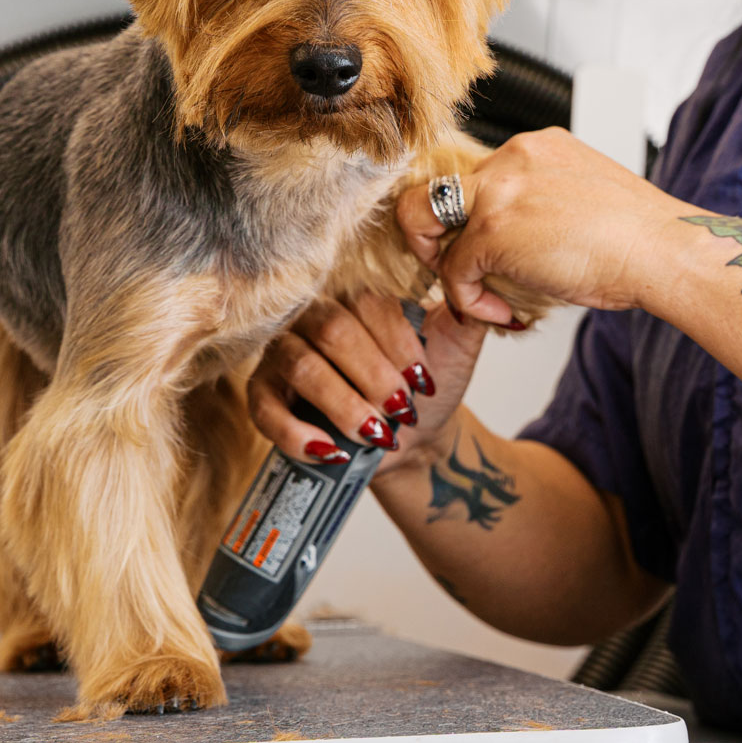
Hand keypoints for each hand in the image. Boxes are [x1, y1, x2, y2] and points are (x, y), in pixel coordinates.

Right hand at [248, 294, 485, 473]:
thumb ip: (470, 315)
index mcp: (358, 298)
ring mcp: (283, 355)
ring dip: (344, 405)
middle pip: (333, 331)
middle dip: (374, 377)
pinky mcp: (264, 396)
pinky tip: (331, 451)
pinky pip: (265, 409)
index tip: (425, 383)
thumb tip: (477, 290)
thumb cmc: (426, 388)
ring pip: (302, 367)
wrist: (413, 440)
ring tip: (377, 433)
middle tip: (403, 411)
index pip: (369, 304)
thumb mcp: (457, 349)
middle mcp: (315, 317)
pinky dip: (298, 434)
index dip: (399, 346)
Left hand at [397, 128, 683, 323]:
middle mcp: (512, 156)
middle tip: (462, 272)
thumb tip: (524, 241)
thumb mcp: (583, 198)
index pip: (477, 177)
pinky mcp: (492, 229)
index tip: (485, 251)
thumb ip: (544, 204)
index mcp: (537, 146)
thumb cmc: (638, 237)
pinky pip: (453, 270)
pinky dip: (470, 300)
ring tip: (475, 295)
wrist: (662, 249)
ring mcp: (498, 191)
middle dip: (438, 236)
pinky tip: (503, 314)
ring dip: (441, 264)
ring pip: (422, 219)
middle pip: (439, 189)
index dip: (473, 220)